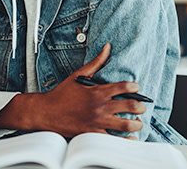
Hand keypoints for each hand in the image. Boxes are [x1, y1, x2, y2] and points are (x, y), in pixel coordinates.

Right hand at [0, 43, 145, 137]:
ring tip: (138, 122)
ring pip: (126, 124)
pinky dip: (125, 139)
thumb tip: (107, 47)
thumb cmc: (61, 94)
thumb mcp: (78, 75)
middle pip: (131, 106)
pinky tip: (129, 136)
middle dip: (141, 106)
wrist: (45, 113)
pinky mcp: (92, 134)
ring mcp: (97, 122)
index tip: (136, 88)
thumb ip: (96, 62)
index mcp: (98, 91)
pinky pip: (114, 139)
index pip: (125, 87)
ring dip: (136, 123)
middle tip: (141, 107)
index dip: (135, 87)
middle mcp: (100, 107)